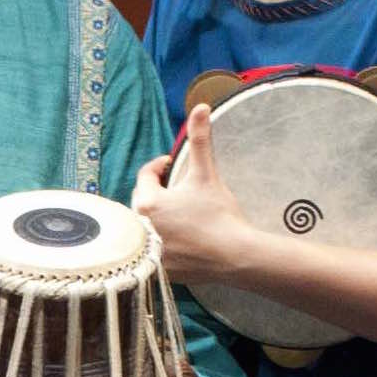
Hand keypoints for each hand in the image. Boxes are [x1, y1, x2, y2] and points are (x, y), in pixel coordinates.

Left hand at [132, 105, 251, 283]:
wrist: (235, 256)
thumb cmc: (219, 215)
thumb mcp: (206, 174)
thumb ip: (199, 140)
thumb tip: (200, 107)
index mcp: (148, 203)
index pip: (146, 176)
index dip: (159, 167)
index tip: (170, 165)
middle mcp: (141, 229)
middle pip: (142, 202)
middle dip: (156, 192)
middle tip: (173, 190)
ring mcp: (149, 252)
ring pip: (145, 226)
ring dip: (156, 218)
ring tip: (176, 214)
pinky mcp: (158, 269)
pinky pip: (152, 250)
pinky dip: (160, 243)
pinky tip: (178, 239)